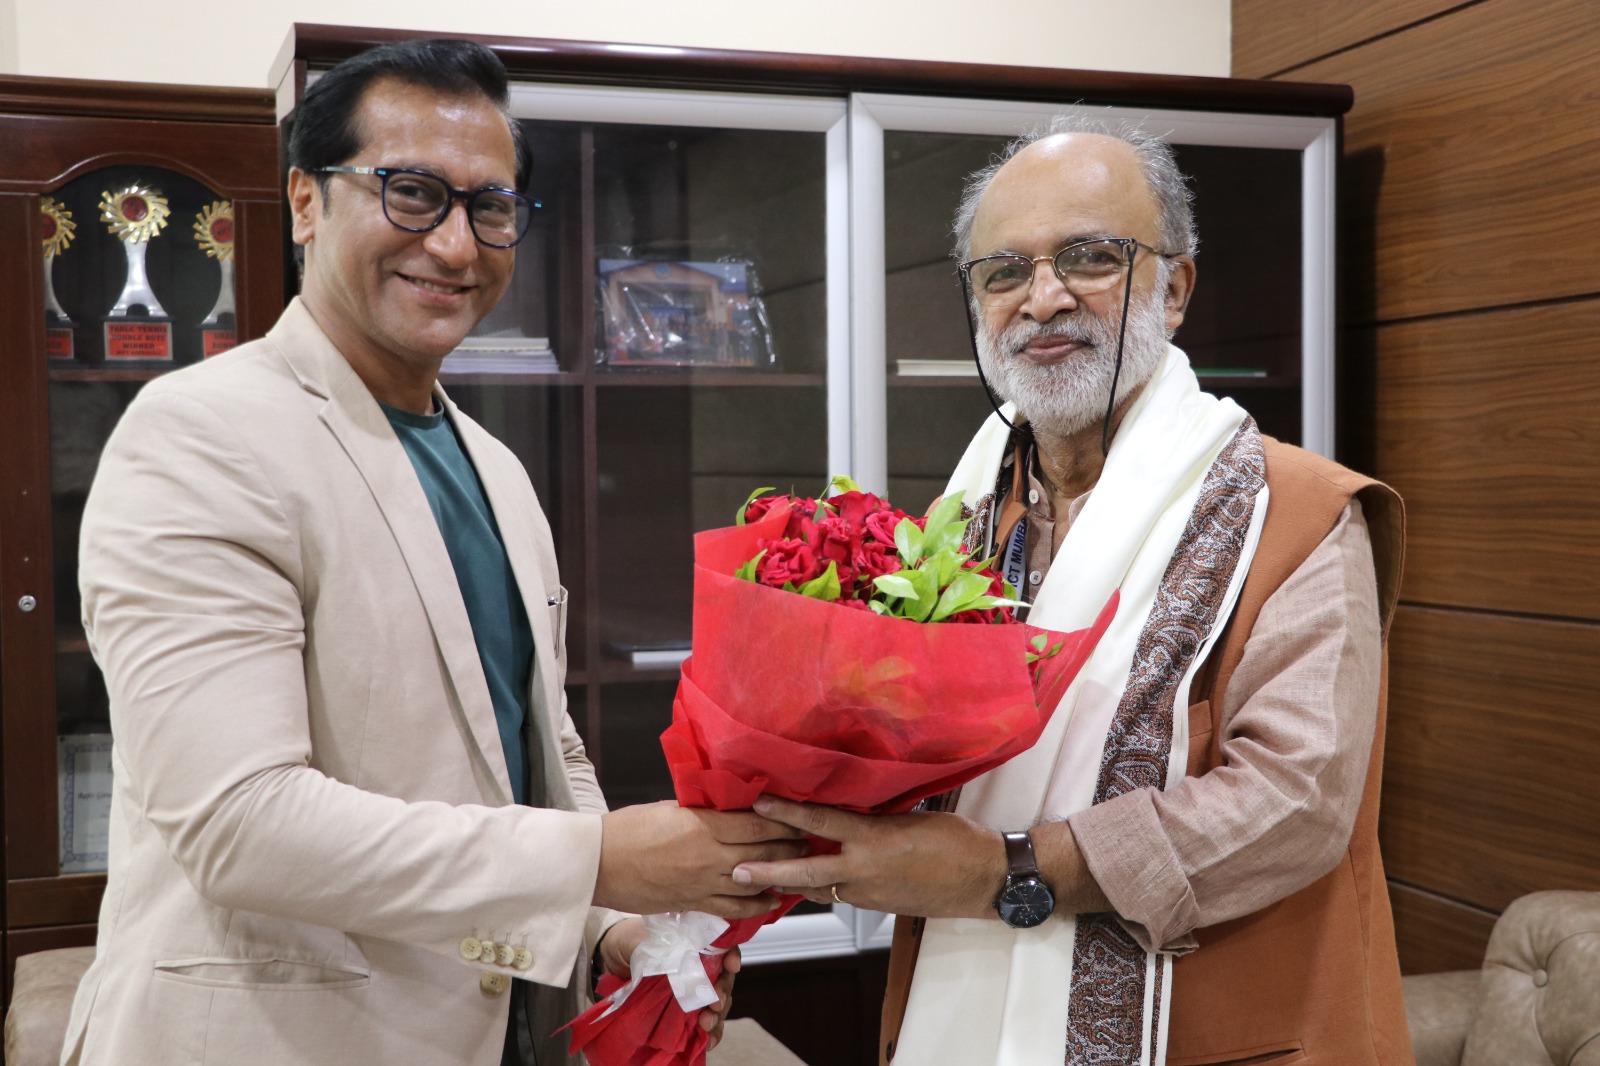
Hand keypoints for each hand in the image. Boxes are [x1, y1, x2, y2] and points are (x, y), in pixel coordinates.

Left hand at [593, 919, 740, 1048]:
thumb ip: (654, 948)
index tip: (731, 966)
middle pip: (723, 978)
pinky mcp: (684, 1011)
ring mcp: (693, 990)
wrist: (612, 959)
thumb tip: (669, 963)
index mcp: (694, 942)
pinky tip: (707, 1042)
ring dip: (717, 1016)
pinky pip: (704, 1024)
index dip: (731, 955)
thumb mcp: (638, 940)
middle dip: (723, 992)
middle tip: (715, 1003)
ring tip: (706, 1024)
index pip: (721, 946)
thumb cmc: (629, 941)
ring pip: (717, 1003)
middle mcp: (699, 965)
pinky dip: (710, 1034)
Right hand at [595, 801, 807, 918]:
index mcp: (702, 826)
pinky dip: (756, 905)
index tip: (801, 814)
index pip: (756, 822)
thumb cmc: (628, 829)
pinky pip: (733, 908)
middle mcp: (708, 856)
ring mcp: (703, 884)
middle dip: (790, 845)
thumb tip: (729, 805)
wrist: (597, 865)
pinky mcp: (694, 904)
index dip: (784, 820)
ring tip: (800, 866)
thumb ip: (702, 810)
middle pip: (762, 851)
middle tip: (810, 839)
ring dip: (780, 873)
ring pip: (754, 880)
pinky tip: (772, 899)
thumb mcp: (669, 808)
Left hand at [729, 796, 1003, 918]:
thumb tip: (849, 809)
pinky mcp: (878, 906)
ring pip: (820, 887)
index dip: (786, 812)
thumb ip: (876, 817)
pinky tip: (811, 882)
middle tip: (736, 871)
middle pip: (805, 870)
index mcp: (873, 839)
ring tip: (761, 878)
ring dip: (791, 882)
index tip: (758, 804)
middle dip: (768, 870)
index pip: (820, 822)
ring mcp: (869, 893)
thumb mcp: (912, 818)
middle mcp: (864, 870)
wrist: (985, 879)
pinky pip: (841, 895)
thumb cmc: (957, 840)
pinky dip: (822, 887)